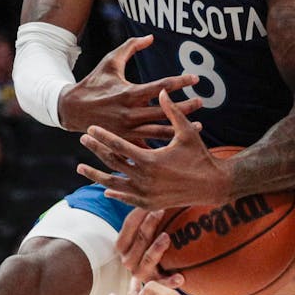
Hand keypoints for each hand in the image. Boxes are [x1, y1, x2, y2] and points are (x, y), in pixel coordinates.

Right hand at [57, 35, 200, 140]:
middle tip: (201, 101)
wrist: (72, 109)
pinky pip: (148, 145)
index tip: (195, 78)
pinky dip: (163, 146)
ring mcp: (128, 129)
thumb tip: (151, 36)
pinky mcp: (125, 140)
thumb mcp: (110, 62)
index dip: (180, 81)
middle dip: (186, 107)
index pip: (161, 87)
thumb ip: (131, 47)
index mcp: (129, 93)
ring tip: (199, 125)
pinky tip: (178, 144)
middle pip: (165, 111)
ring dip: (180, 128)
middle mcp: (130, 113)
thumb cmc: (94, 82)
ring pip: (160, 131)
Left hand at [79, 90, 230, 208]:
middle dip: (96, 149)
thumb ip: (172, 112)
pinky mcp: (150, 204)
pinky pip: (126, 198)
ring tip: (81, 167)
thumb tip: (162, 90)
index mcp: (150, 160)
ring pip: (113, 183)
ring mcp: (145, 194)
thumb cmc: (201, 156)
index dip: (103, 136)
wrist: (213, 186)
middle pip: (112, 162)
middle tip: (83, 139)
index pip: (119, 145)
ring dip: (96, 175)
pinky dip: (115, 193)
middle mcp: (144, 179)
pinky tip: (105, 188)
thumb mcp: (187, 133)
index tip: (90, 128)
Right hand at [114, 208, 185, 288]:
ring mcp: (140, 273)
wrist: (154, 274)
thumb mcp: (143, 232)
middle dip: (149, 224)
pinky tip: (181, 277)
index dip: (141, 211)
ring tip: (167, 237)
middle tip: (161, 211)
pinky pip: (162, 283)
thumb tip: (156, 192)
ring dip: (156, 248)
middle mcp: (127, 259)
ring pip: (148, 259)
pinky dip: (170, 281)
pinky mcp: (153, 283)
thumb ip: (145, 215)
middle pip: (139, 239)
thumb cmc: (148, 245)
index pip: (130, 224)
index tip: (153, 201)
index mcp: (122, 245)